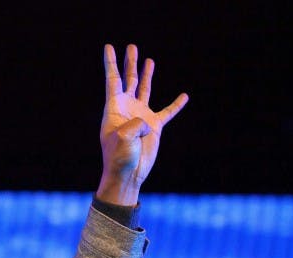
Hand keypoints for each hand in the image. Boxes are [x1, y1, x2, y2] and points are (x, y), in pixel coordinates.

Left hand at [96, 43, 187, 205]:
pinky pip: (167, 112)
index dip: (111, 63)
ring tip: (148, 60)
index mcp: (114, 109)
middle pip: (129, 80)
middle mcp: (127, 109)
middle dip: (130, 64)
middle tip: (132, 47)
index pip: (113, 81)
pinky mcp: (154, 127)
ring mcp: (140, 117)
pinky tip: (184, 96)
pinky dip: (176, 105)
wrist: (128, 175)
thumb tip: (147, 122)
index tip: (109, 47)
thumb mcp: (124, 138)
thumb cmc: (119, 157)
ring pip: (145, 90)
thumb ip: (135, 124)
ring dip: (147, 75)